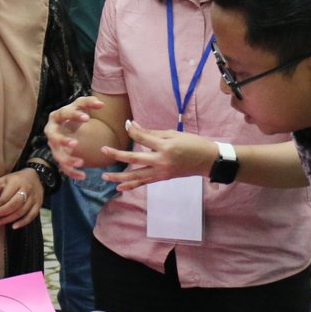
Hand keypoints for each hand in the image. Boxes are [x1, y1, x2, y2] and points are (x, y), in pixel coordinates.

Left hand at [0, 168, 42, 228]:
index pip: (5, 196)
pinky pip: (31, 216)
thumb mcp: (1, 180)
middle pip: (14, 204)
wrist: (35, 176)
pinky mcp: (38, 204)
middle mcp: (26, 190)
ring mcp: (34, 198)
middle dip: (1, 212)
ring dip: (9, 219)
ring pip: (22, 212)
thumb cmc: (14, 180)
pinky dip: (22, 223)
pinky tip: (13, 227)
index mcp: (16, 182)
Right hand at [45, 95, 107, 180]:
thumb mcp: (80, 106)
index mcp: (56, 116)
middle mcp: (51, 131)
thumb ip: (90, 102)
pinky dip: (72, 172)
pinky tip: (83, 176)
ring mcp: (54, 146)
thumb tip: (102, 104)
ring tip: (81, 162)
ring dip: (67, 160)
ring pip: (57, 155)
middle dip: (63, 141)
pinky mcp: (59, 156)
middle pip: (53, 137)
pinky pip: (63, 167)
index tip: (87, 118)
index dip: (74, 115)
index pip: (63, 114)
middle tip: (75, 143)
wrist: (66, 126)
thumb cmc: (73, 114)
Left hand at [100, 119, 219, 192]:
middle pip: (135, 158)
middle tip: (103, 150)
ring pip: (136, 176)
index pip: (142, 138)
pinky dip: (132, 185)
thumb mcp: (173, 134)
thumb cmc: (192, 143)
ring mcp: (161, 172)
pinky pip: (144, 182)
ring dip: (119, 176)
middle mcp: (161, 161)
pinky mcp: (163, 178)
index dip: (133, 130)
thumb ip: (151, 132)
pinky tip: (120, 187)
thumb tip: (133, 126)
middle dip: (117, 155)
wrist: (207, 160)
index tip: (127, 124)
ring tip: (104, 177)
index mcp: (165, 147)